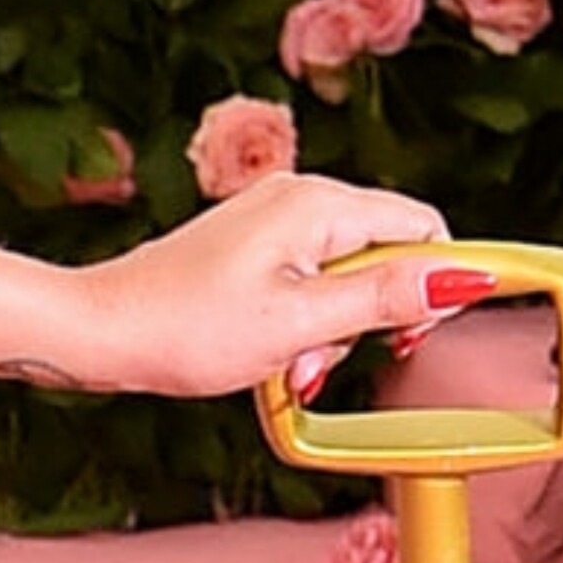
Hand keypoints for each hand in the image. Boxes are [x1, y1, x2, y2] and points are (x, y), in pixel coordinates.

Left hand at [83, 176, 455, 400]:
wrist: (100, 332)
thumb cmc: (184, 329)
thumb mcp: (300, 324)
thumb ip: (385, 298)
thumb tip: (462, 277)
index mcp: (319, 204)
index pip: (424, 228)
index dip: (434, 285)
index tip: (410, 338)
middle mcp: (300, 197)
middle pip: (387, 254)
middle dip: (370, 318)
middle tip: (324, 361)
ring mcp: (273, 220)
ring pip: (346, 276)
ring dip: (331, 330)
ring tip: (288, 366)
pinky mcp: (253, 247)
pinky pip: (308, 282)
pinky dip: (302, 323)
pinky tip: (272, 355)